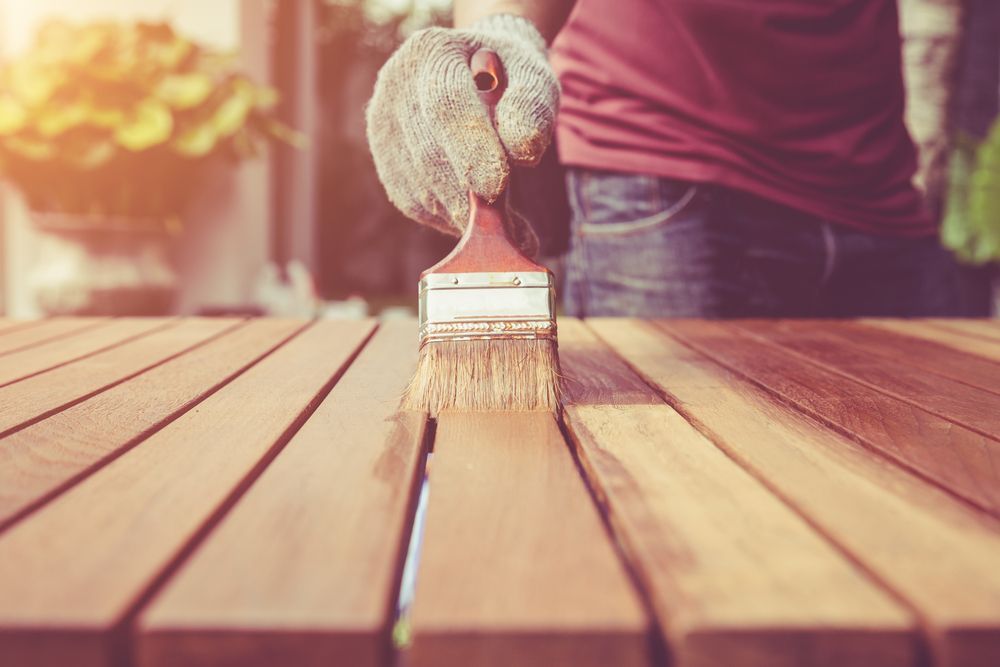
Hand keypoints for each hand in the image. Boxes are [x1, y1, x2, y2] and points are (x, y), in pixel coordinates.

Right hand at [366, 14, 558, 250]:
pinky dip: (447, 218)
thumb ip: (533, 107)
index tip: (496, 188)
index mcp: (433, 53)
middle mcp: (396, 87)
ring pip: (419, 185)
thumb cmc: (510, 78)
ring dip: (460, 214)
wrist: (478, 77)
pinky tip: (474, 218)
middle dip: (468, 196)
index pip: (446, 104)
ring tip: (500, 228)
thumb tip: (522, 150)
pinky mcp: (386, 163)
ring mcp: (384, 127)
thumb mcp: (533, 78)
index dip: (470, 148)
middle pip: (428, 153)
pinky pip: (414, 202)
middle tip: (506, 229)